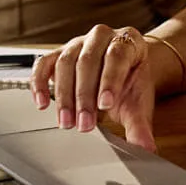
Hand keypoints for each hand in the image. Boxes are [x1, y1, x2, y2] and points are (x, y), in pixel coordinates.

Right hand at [31, 25, 158, 152]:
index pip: (117, 56)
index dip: (109, 80)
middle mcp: (101, 37)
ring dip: (64, 95)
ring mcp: (78, 43)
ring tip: (67, 122)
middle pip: (87, 61)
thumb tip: (145, 147)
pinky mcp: (59, 53)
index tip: (105, 105)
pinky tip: (41, 102)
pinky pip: (44, 63)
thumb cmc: (130, 82)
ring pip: (65, 63)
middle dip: (84, 96)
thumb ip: (141, 125)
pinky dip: (40, 82)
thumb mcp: (139, 103)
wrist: (123, 70)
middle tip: (83, 124)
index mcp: (127, 41)